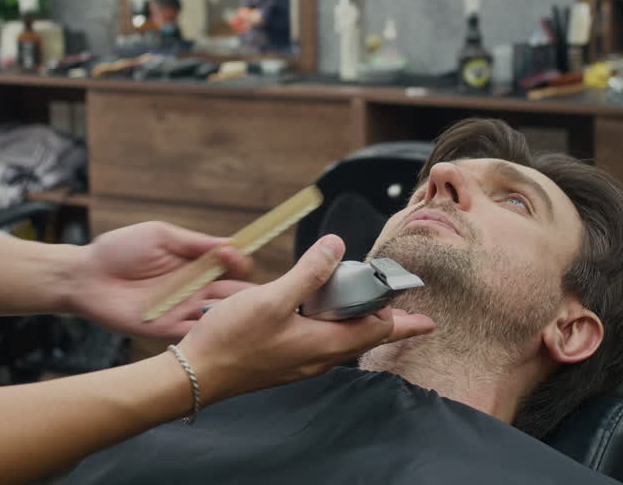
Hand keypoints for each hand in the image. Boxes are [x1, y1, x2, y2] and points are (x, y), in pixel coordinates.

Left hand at [68, 221, 254, 339]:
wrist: (85, 276)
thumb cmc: (119, 249)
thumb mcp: (161, 236)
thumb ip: (194, 243)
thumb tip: (230, 243)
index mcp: (194, 264)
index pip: (228, 266)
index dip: (238, 263)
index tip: (239, 258)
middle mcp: (193, 289)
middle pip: (230, 294)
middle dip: (245, 294)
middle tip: (257, 293)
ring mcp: (181, 310)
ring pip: (216, 316)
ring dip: (231, 315)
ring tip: (243, 313)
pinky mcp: (166, 329)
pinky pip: (193, 333)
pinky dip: (207, 331)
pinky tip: (218, 327)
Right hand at [176, 235, 435, 404]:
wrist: (196, 375)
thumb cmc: (232, 341)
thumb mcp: (272, 298)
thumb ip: (308, 273)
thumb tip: (337, 247)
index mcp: (324, 345)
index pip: (377, 331)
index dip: (402, 321)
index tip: (426, 318)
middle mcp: (317, 358)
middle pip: (363, 338)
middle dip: (387, 323)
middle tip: (406, 312)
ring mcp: (299, 361)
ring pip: (340, 340)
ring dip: (357, 323)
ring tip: (365, 305)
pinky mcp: (283, 360)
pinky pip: (319, 341)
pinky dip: (330, 325)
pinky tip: (317, 312)